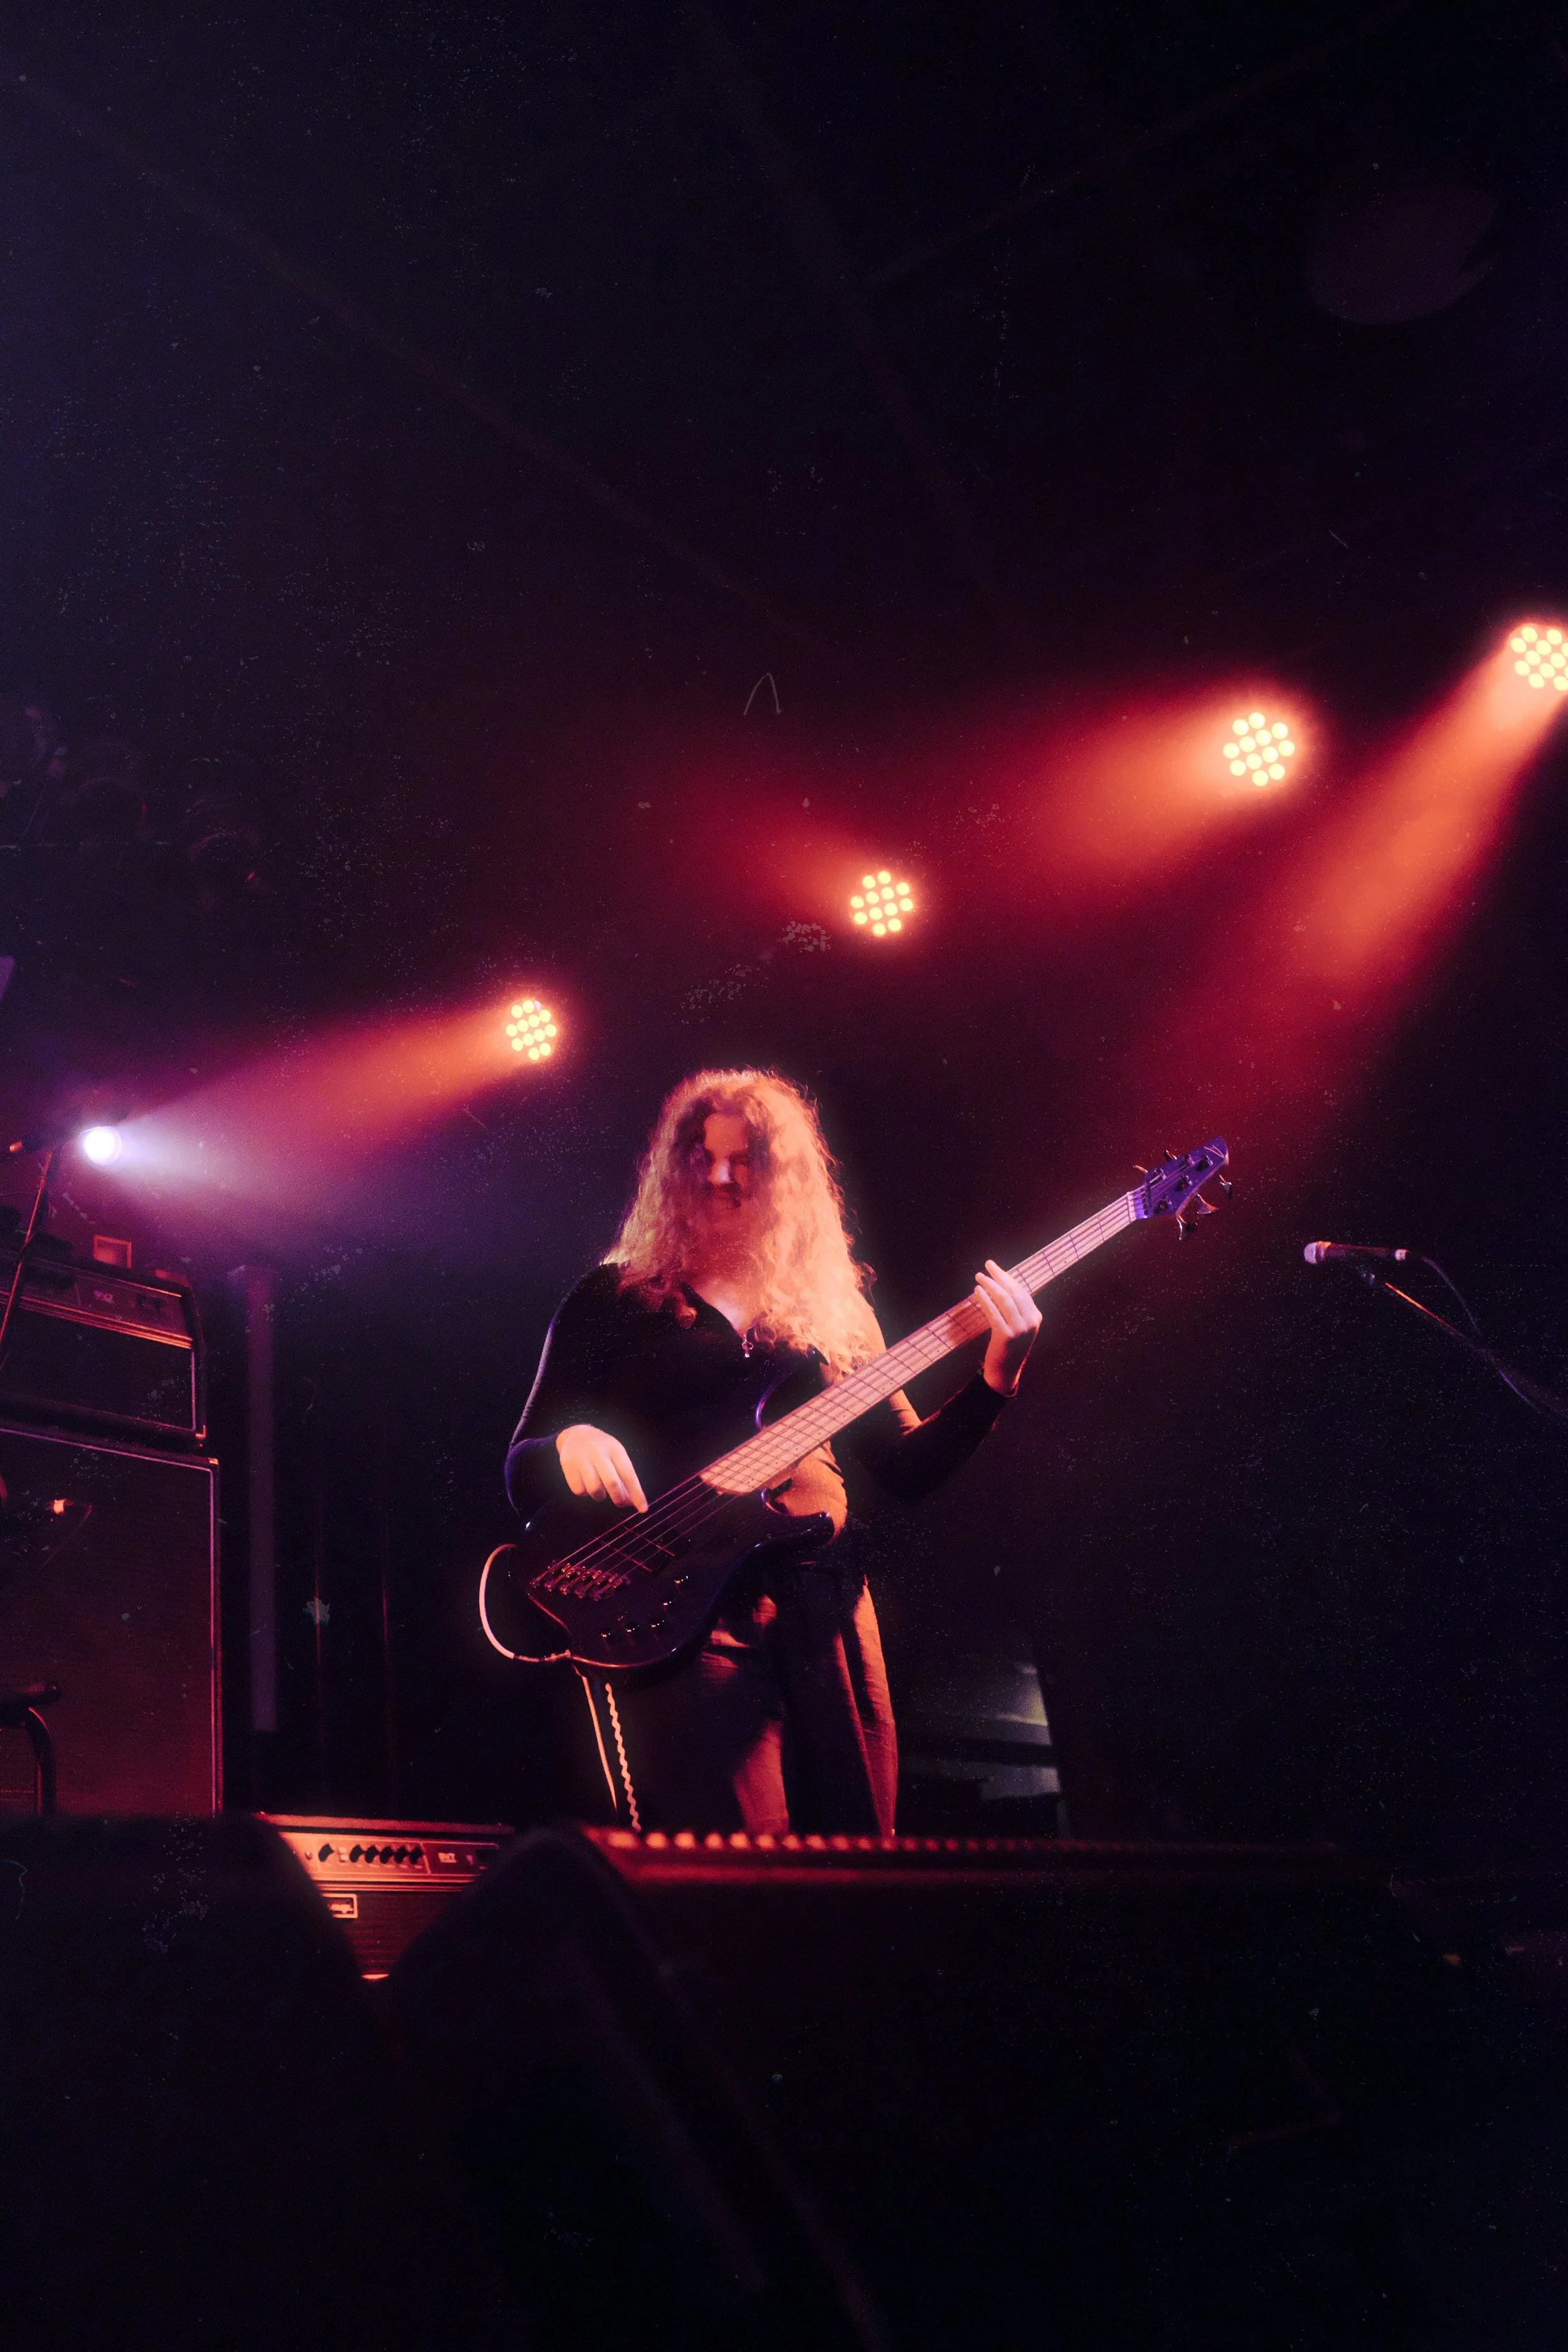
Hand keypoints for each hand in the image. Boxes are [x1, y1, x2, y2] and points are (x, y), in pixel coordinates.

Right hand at [555, 1424, 648, 1511]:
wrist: (576, 1434)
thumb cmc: (602, 1450)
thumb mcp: (616, 1456)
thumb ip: (625, 1478)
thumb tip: (634, 1503)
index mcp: (615, 1449)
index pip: (628, 1474)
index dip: (637, 1493)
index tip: (643, 1509)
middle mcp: (598, 1452)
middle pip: (611, 1482)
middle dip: (618, 1497)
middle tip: (620, 1503)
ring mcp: (581, 1458)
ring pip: (594, 1489)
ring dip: (600, 1496)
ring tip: (600, 1489)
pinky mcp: (567, 1465)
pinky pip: (579, 1490)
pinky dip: (584, 1492)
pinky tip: (585, 1483)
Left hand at [974, 1260, 1041, 1395]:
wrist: (1006, 1371)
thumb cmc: (1009, 1345)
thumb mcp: (1018, 1325)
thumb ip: (1015, 1308)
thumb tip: (1001, 1283)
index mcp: (1036, 1316)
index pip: (1021, 1291)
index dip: (1007, 1277)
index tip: (994, 1267)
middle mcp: (1031, 1322)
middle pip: (1013, 1292)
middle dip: (999, 1277)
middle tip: (987, 1266)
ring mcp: (1020, 1330)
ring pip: (1004, 1300)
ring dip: (990, 1286)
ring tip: (979, 1277)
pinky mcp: (1006, 1337)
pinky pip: (994, 1313)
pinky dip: (985, 1300)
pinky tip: (977, 1291)